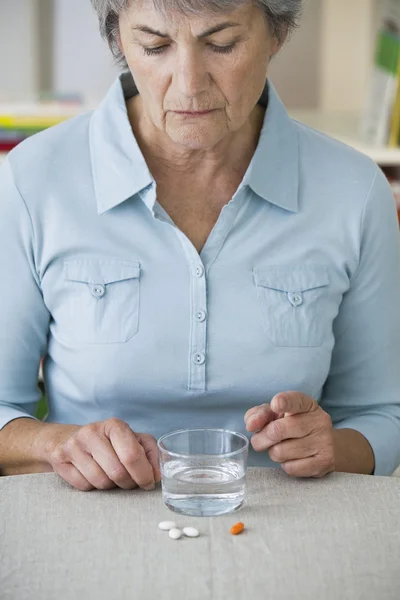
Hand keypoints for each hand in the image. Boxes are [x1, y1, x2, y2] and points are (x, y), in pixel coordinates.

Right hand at [42, 418, 160, 490]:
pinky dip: (93, 487)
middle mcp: (92, 432)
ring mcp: (74, 445)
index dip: (143, 474)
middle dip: (128, 483)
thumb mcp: (133, 440)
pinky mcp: (60, 460)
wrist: (69, 439)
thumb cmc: (108, 442)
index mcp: (114, 425)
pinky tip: (93, 475)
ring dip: (110, 486)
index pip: (132, 455)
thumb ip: (150, 453)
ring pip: (100, 481)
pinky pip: (84, 486)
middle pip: (117, 472)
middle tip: (130, 481)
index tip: (148, 482)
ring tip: (110, 475)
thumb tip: (158, 475)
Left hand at [244, 392, 334, 477]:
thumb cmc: (296, 426)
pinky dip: (285, 464)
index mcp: (307, 404)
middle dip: (262, 438)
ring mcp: (323, 442)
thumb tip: (251, 424)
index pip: (295, 400)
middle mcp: (319, 421)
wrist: (330, 446)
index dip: (283, 402)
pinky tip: (293, 458)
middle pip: (277, 430)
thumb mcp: (279, 414)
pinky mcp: (323, 463)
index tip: (274, 405)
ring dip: (274, 452)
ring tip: (282, 448)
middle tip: (261, 440)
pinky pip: (290, 468)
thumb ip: (261, 414)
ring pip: (280, 452)